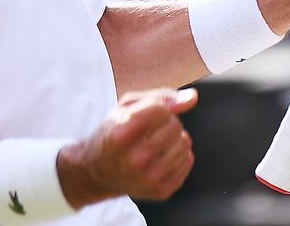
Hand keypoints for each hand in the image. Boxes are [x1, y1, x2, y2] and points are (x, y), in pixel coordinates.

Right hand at [57, 88, 196, 206]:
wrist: (97, 173)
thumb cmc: (113, 134)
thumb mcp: (125, 108)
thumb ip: (160, 98)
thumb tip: (192, 98)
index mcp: (120, 135)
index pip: (161, 110)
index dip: (158, 107)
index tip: (146, 115)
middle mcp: (134, 160)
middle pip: (175, 126)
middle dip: (167, 122)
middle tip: (150, 131)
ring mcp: (149, 179)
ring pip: (185, 143)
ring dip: (174, 138)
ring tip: (155, 143)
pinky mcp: (161, 191)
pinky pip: (188, 160)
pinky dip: (179, 154)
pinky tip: (161, 156)